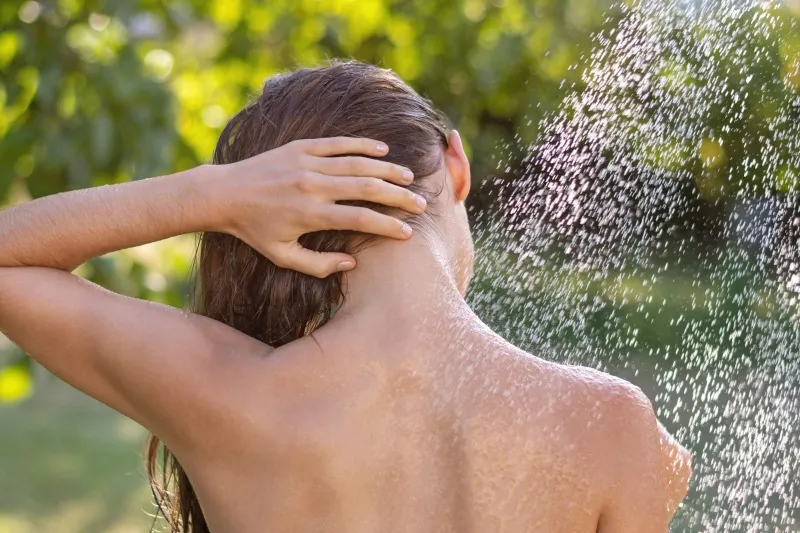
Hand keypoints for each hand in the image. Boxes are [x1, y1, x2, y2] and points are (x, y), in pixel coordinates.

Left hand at [210, 137, 427, 277]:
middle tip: (420, 203)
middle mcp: (313, 186)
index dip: (388, 225)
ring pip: (357, 163)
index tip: (407, 232)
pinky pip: (338, 144)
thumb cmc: (254, 231)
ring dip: (387, 170)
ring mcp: (307, 163)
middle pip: (367, 188)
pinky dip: (362, 145)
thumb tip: (352, 263)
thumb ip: (318, 265)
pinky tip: (382, 149)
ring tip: (408, 177)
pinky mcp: (300, 147)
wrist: (223, 195)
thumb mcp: (283, 256)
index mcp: (310, 215)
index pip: (361, 218)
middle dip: (397, 196)